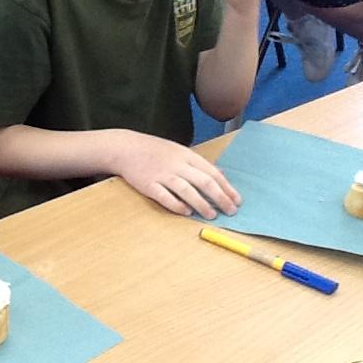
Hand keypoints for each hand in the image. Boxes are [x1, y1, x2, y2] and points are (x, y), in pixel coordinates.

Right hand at [113, 132, 240, 219]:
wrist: (126, 148)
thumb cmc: (154, 150)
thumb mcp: (180, 151)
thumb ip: (199, 164)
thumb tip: (221, 174)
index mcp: (187, 156)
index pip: (212, 173)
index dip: (227, 188)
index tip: (237, 200)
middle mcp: (177, 165)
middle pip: (204, 182)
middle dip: (220, 198)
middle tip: (231, 211)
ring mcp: (162, 175)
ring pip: (187, 191)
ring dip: (202, 204)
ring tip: (212, 215)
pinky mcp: (148, 185)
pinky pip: (165, 197)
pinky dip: (177, 205)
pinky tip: (186, 212)